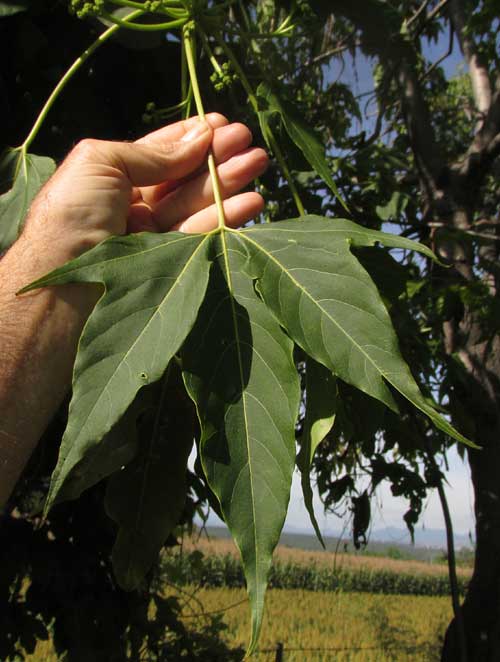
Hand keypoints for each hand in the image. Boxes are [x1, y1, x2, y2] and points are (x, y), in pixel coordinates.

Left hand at [21, 113, 267, 269]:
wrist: (62, 283)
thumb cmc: (71, 214)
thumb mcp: (101, 162)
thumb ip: (152, 152)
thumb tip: (200, 136)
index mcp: (111, 180)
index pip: (159, 155)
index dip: (189, 138)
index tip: (220, 123)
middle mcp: (132, 207)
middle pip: (183, 178)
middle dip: (216, 157)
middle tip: (248, 139)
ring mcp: (151, 237)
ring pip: (197, 205)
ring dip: (229, 183)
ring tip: (259, 161)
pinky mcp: (169, 265)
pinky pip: (202, 236)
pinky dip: (228, 217)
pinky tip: (252, 201)